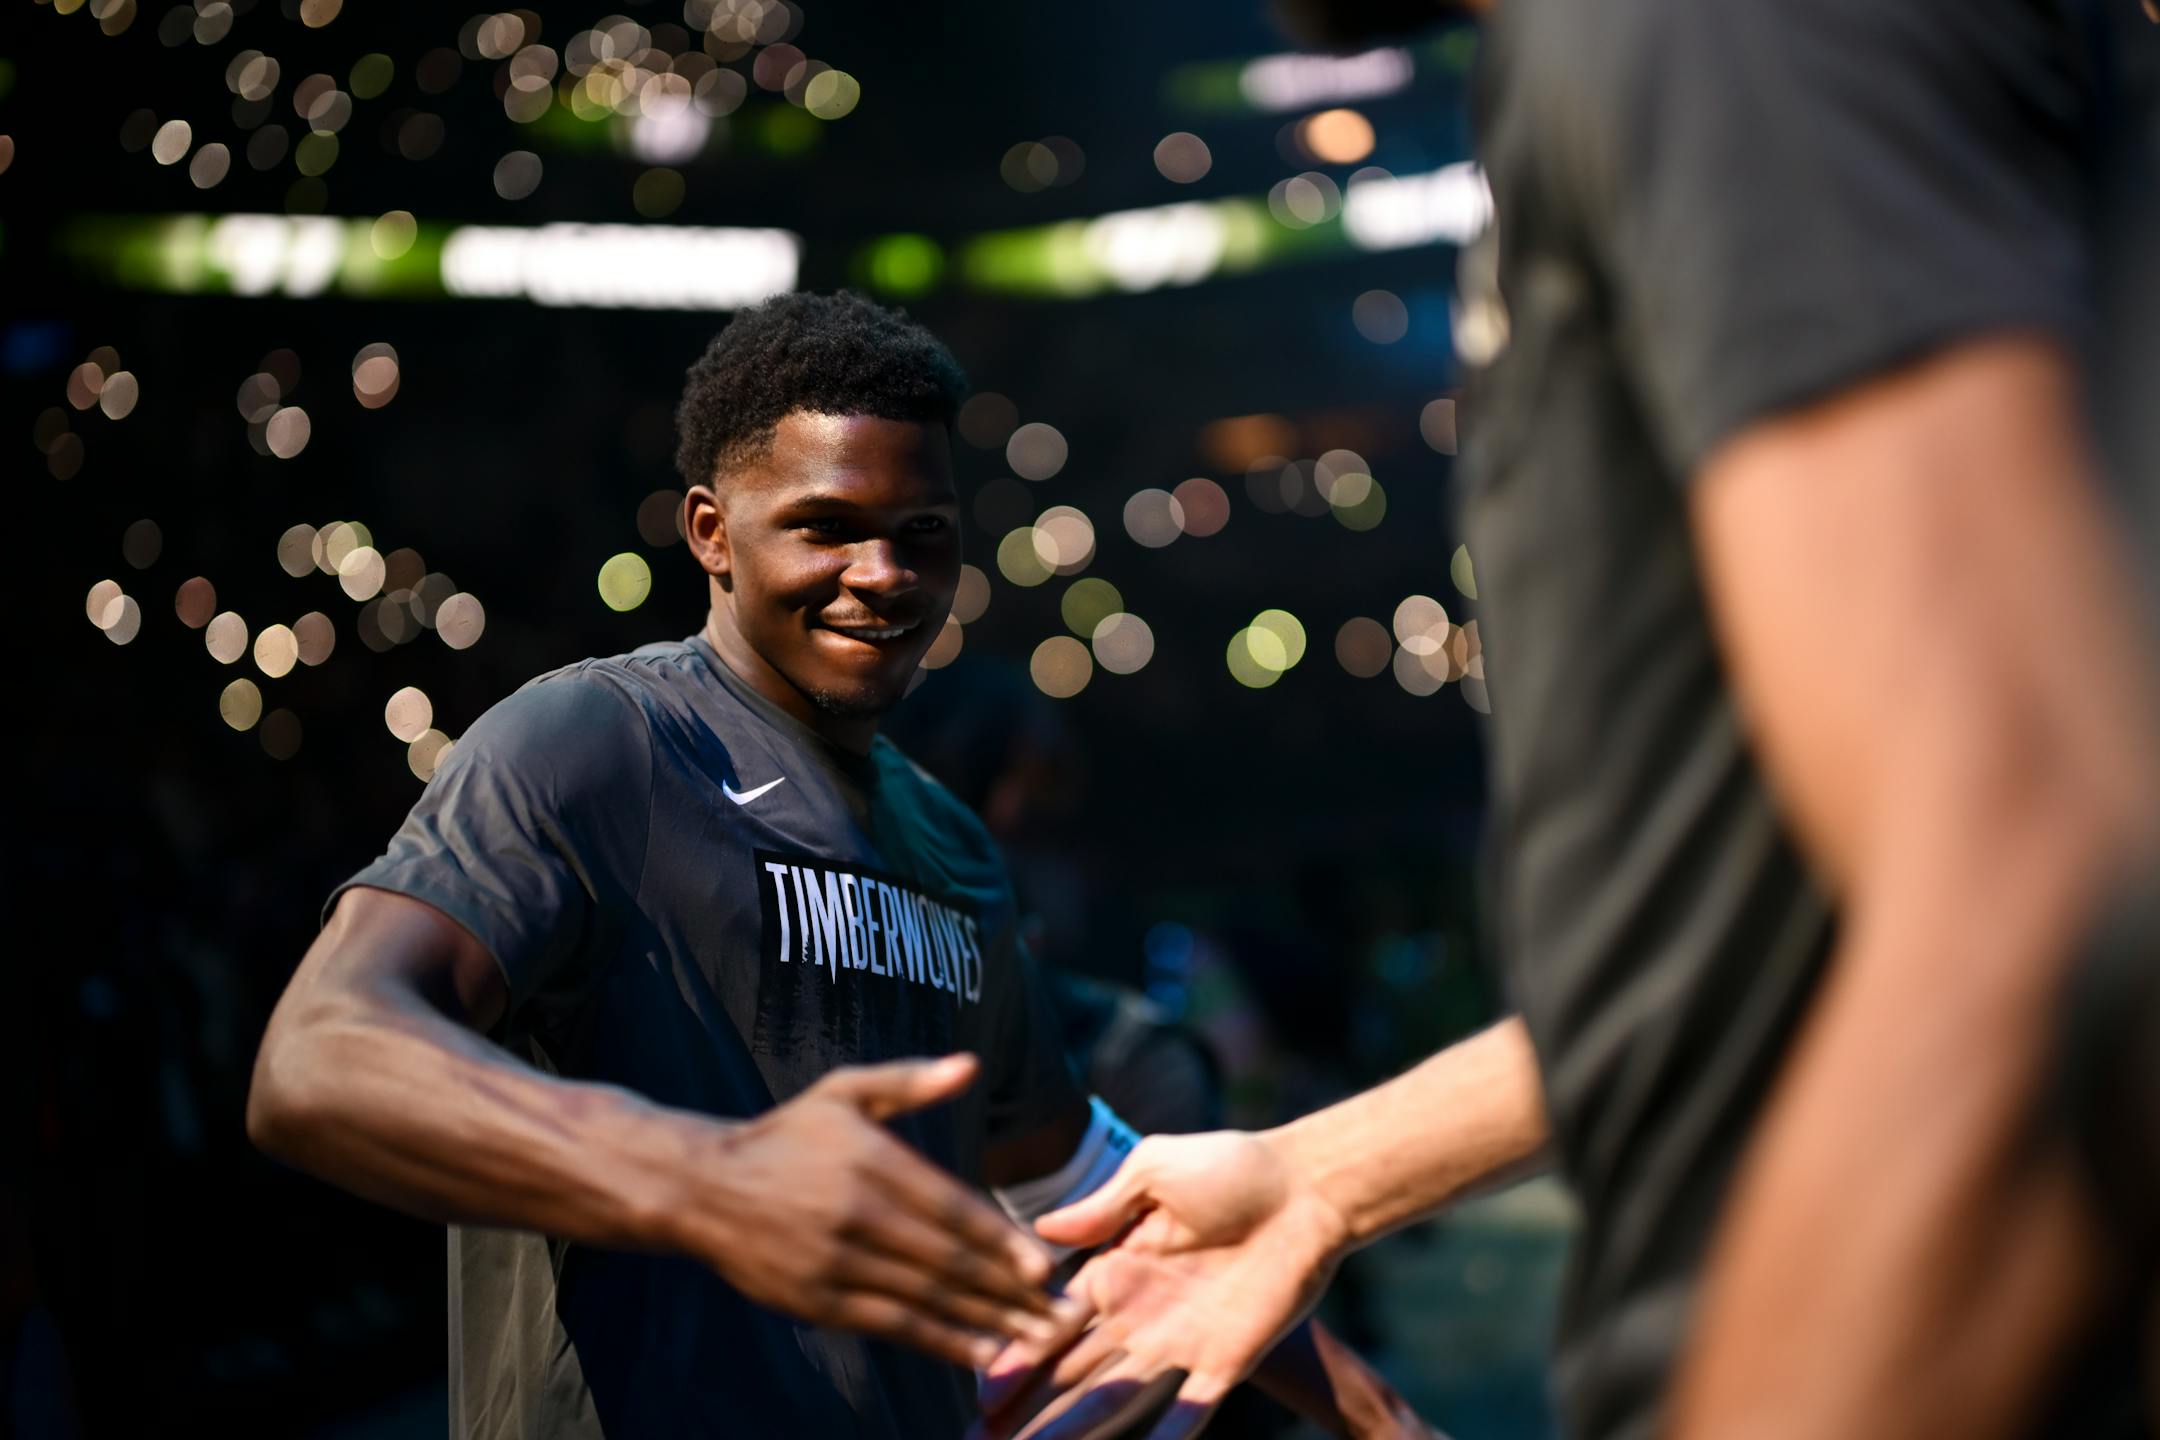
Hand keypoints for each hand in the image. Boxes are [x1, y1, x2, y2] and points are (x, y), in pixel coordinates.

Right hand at [675, 1053, 1064, 1368]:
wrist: (704, 1187)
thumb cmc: (788, 1134)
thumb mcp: (845, 1091)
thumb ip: (909, 1081)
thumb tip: (970, 1065)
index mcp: (872, 1161)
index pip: (952, 1208)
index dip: (1001, 1241)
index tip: (1044, 1267)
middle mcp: (858, 1215)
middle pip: (949, 1260)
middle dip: (1010, 1291)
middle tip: (1060, 1313)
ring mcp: (837, 1263)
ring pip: (927, 1298)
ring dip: (988, 1322)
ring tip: (1036, 1339)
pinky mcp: (818, 1301)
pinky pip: (891, 1325)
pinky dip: (940, 1341)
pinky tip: (980, 1352)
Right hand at [973, 1129, 1351, 1439]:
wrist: (1307, 1187)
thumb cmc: (1231, 1167)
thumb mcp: (1154, 1170)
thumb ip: (1101, 1207)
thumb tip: (1039, 1228)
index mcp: (1115, 1269)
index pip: (1053, 1323)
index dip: (1017, 1356)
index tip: (983, 1391)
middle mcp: (1139, 1315)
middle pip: (1070, 1374)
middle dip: (1027, 1411)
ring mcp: (1180, 1344)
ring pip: (1114, 1400)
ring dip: (1073, 1432)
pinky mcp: (1225, 1362)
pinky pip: (1187, 1412)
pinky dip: (1163, 1438)